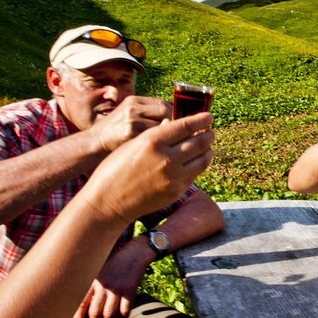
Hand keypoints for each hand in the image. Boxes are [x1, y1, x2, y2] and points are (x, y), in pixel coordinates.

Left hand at [70, 243, 148, 317]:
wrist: (135, 252)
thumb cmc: (115, 261)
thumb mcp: (99, 269)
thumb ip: (90, 283)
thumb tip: (81, 302)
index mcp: (93, 281)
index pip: (81, 304)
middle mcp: (103, 286)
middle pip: (95, 312)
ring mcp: (117, 288)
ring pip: (109, 314)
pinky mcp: (130, 290)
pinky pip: (125, 310)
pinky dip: (123, 316)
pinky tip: (123, 317)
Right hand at [81, 113, 213, 224]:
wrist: (108, 201)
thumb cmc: (115, 169)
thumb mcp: (133, 144)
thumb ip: (157, 135)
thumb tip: (176, 125)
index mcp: (153, 141)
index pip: (187, 125)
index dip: (202, 120)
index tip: (209, 117)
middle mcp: (166, 158)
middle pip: (200, 141)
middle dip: (208, 134)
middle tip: (210, 131)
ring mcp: (173, 177)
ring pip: (203, 159)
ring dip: (208, 150)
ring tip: (207, 146)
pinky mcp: (176, 191)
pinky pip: (194, 174)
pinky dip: (198, 166)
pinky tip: (195, 162)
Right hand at [86, 95, 172, 152]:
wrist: (94, 143)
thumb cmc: (115, 132)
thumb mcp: (128, 115)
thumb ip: (147, 113)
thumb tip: (173, 115)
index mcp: (133, 100)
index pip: (162, 103)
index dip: (174, 113)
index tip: (181, 123)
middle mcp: (133, 107)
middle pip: (164, 111)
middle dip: (174, 123)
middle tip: (179, 135)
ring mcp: (131, 119)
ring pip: (161, 124)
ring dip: (168, 134)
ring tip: (171, 143)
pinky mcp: (130, 133)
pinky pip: (153, 137)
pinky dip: (160, 143)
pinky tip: (161, 149)